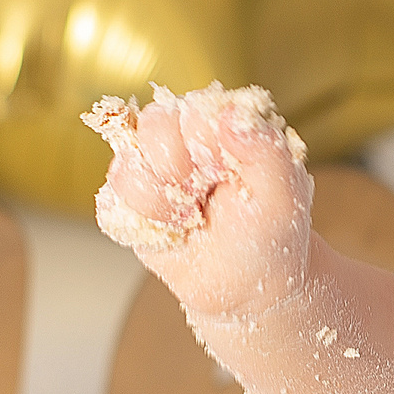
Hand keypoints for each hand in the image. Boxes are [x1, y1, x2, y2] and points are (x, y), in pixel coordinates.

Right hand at [84, 83, 313, 321]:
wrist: (246, 283)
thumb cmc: (269, 234)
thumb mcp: (281, 194)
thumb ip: (266, 150)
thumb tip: (233, 114)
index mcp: (221, 120)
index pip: (194, 110)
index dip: (206, 147)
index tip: (227, 176)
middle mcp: (181, 133)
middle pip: (153, 128)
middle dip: (181, 174)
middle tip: (207, 197)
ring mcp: (150, 165)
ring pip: (128, 167)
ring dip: (163, 204)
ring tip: (193, 217)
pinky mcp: (128, 199)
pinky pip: (112, 203)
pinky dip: (144, 224)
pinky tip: (173, 230)